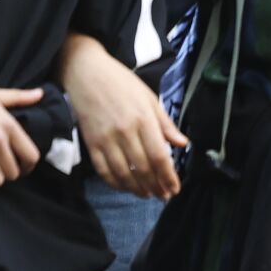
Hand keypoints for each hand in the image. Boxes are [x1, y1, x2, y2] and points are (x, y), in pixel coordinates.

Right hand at [58, 34, 186, 200]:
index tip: (175, 188)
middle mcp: (125, 132)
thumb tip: (183, 143)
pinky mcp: (91, 144)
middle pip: (142, 168)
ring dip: (137, 189)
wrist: (87, 74)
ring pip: (123, 173)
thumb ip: (165, 124)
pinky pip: (104, 171)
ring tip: (148, 195)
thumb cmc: (122, 83)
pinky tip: (125, 187)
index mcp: (143, 119)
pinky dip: (115, 183)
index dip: (168, 176)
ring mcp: (106, 140)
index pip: (159, 156)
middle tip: (163, 196)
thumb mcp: (149, 98)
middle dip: (155, 186)